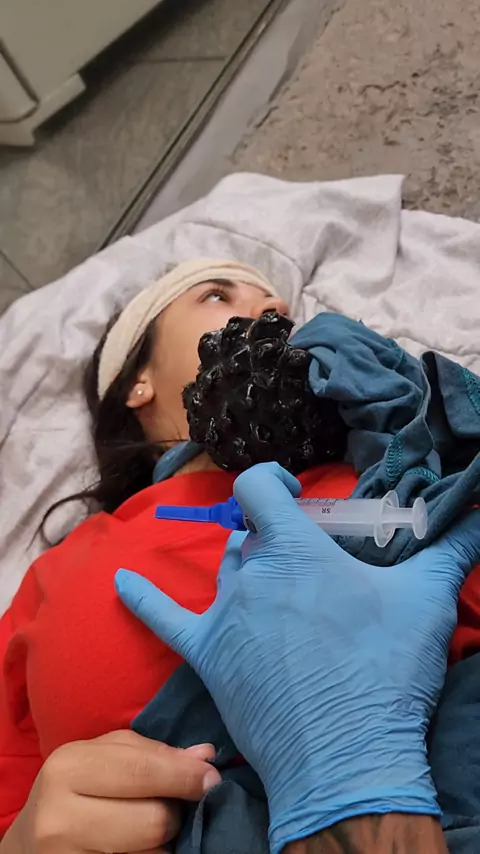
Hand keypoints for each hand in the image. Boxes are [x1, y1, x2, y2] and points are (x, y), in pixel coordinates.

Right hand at [7, 730, 220, 852]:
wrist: (30, 840)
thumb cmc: (75, 786)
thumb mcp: (103, 756)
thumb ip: (153, 753)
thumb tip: (206, 756)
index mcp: (69, 768)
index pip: (143, 771)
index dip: (185, 776)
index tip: (212, 778)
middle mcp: (61, 816)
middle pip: (152, 821)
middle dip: (175, 813)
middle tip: (178, 806)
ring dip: (165, 841)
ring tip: (153, 826)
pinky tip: (143, 848)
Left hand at [116, 463, 479, 853]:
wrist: (346, 756)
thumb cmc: (384, 672)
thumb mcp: (426, 602)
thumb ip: (451, 550)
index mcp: (297, 549)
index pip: (260, 488)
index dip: (268, 479)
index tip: (283, 485)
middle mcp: (253, 573)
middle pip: (249, 535)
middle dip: (273, 539)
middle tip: (306, 565)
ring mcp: (226, 615)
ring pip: (224, 572)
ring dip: (244, 570)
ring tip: (271, 585)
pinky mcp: (210, 656)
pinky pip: (166, 620)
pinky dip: (142, 599)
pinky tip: (120, 582)